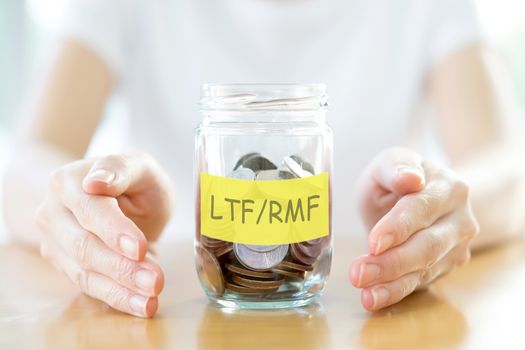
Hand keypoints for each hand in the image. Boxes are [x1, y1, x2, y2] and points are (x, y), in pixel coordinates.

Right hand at [36, 152, 173, 316]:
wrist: (121, 197)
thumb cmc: (133, 179)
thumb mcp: (138, 166)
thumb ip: (120, 169)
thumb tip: (96, 182)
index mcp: (68, 182)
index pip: (91, 210)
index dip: (114, 231)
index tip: (139, 248)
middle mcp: (53, 212)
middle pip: (85, 246)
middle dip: (122, 267)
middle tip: (156, 281)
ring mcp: (55, 242)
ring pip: (85, 272)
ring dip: (121, 290)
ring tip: (152, 298)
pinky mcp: (65, 265)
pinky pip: (90, 286)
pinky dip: (118, 298)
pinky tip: (142, 305)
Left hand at [350, 147, 478, 310]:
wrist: (422, 194)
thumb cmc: (399, 178)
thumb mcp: (390, 163)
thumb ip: (396, 167)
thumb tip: (411, 178)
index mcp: (448, 188)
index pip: (422, 209)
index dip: (398, 227)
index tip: (374, 242)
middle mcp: (460, 219)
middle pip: (427, 246)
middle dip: (391, 263)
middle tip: (358, 273)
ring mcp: (457, 247)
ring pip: (425, 270)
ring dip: (391, 283)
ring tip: (363, 291)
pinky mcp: (446, 267)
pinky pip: (419, 283)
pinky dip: (394, 292)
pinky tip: (372, 298)